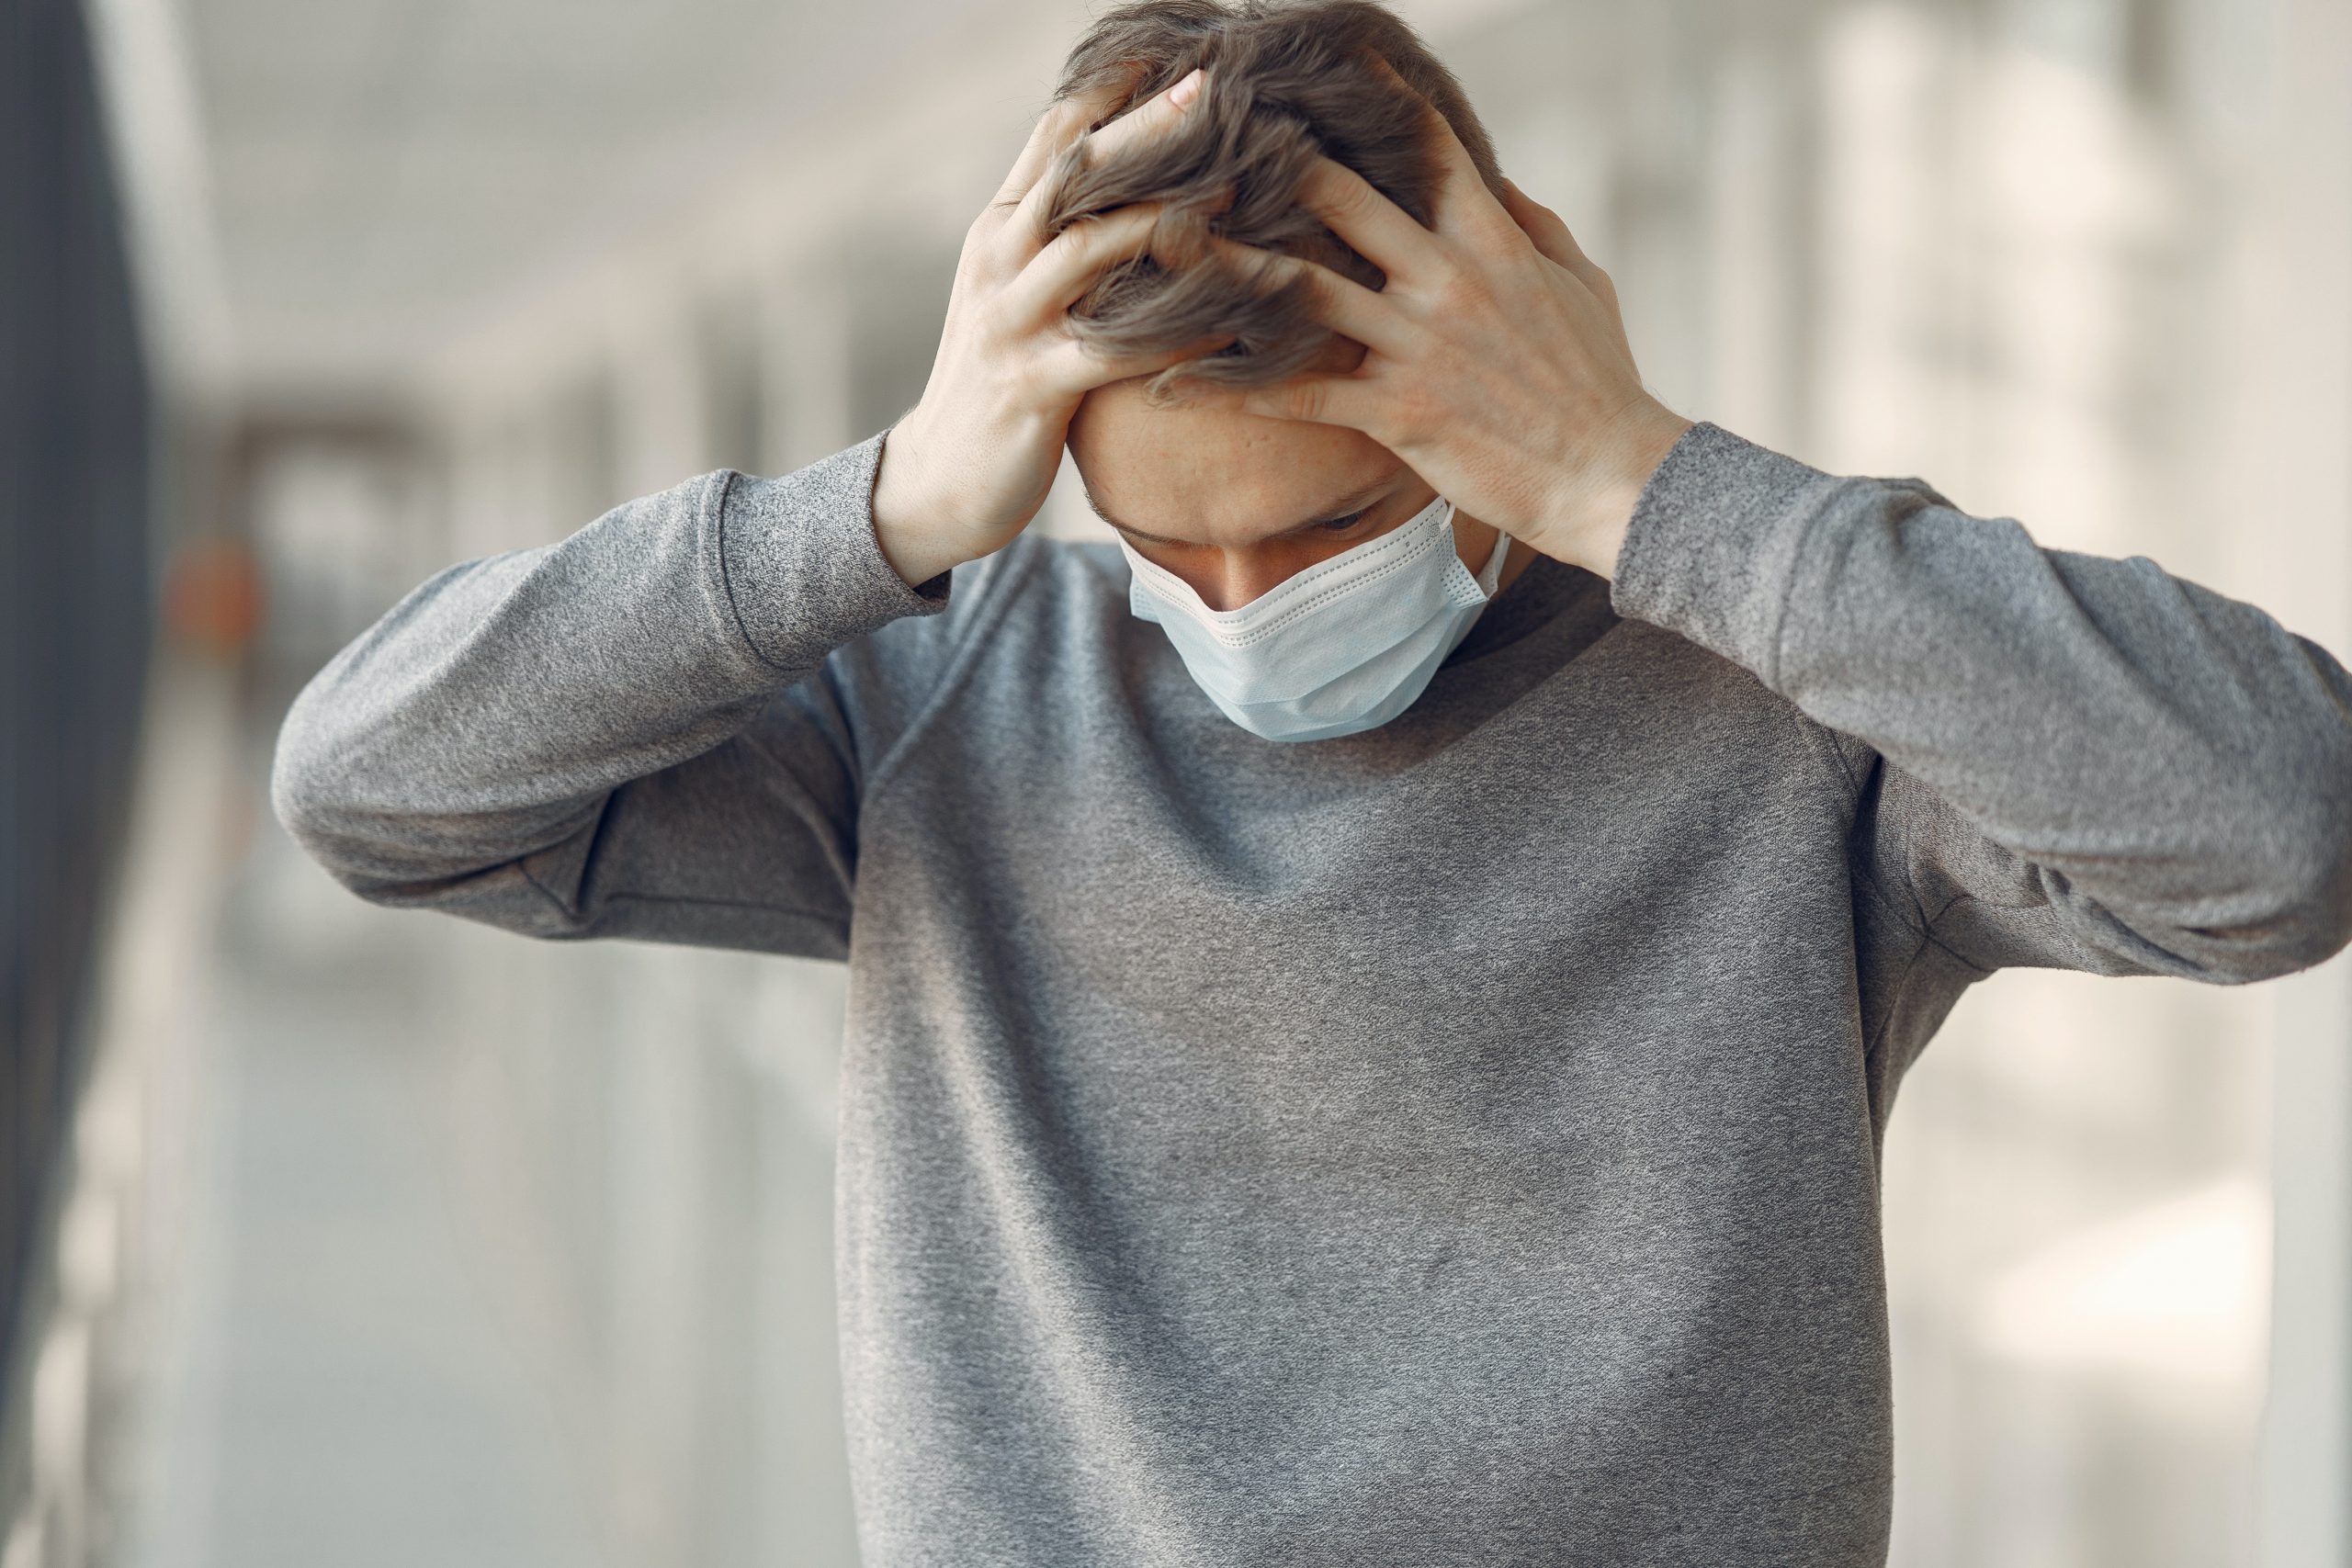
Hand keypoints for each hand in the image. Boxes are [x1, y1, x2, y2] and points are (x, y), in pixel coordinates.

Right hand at [870, 69, 1214, 586]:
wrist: (938, 480)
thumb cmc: (997, 381)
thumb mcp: (1015, 293)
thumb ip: (1060, 237)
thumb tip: (1129, 180)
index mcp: (999, 231)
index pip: (1052, 138)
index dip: (1108, 90)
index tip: (1169, 54)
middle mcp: (998, 262)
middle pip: (1072, 174)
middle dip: (1141, 130)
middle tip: (1208, 89)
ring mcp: (1011, 323)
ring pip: (1091, 249)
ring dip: (1167, 220)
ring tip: (1238, 196)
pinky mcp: (1033, 386)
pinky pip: (1116, 352)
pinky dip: (1177, 333)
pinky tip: (1235, 320)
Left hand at [1222, 103, 1692, 577]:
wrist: (1611, 477)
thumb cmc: (1601, 382)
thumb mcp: (1582, 284)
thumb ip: (1534, 225)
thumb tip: (1498, 180)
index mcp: (1494, 243)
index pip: (1430, 150)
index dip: (1379, 100)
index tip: (1335, 68)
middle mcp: (1449, 282)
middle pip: (1346, 202)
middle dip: (1280, 168)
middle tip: (1217, 146)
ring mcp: (1420, 347)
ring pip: (1307, 290)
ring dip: (1234, 266)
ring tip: (1168, 243)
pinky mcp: (1399, 412)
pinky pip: (1304, 394)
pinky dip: (1238, 390)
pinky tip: (1178, 383)